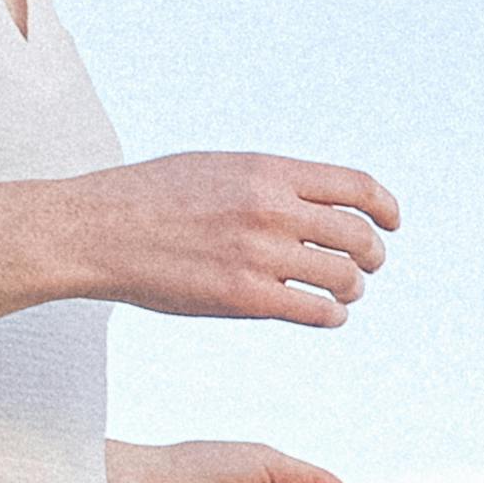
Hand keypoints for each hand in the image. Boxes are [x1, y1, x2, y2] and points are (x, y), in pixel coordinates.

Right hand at [34, 152, 400, 325]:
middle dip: (372, 255)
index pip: (357, 187)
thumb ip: (272, 183)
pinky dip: (332, 315)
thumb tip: (325, 201)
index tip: (391, 223)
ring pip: (345, 279)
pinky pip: (318, 312)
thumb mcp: (217, 168)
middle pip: (360, 237)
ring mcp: (259, 255)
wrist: (92, 231)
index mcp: (267, 171)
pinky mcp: (245, 298)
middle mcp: (270, 209)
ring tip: (340, 291)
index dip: (385, 208)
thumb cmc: (150, 198)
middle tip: (366, 265)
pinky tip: (323, 312)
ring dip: (351, 289)